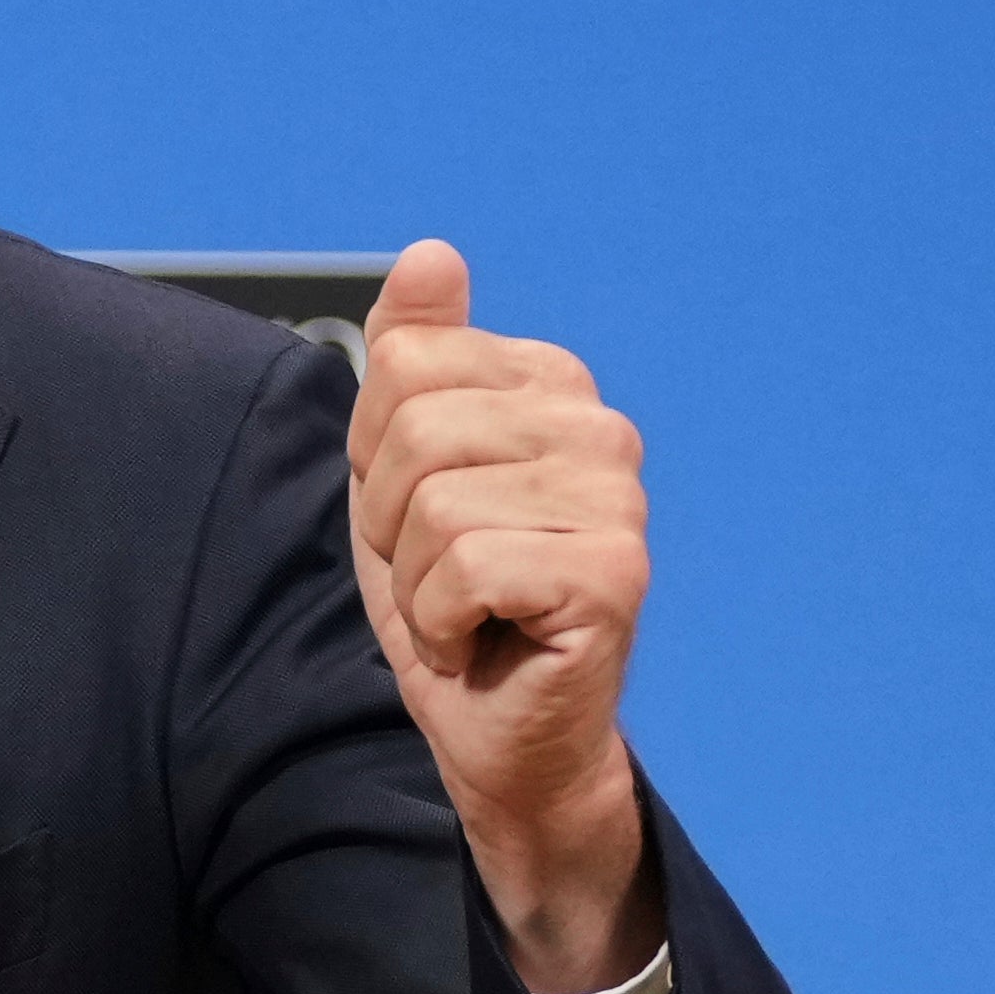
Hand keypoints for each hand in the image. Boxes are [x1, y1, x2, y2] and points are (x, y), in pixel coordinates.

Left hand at [341, 238, 656, 992]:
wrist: (501, 738)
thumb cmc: (453, 606)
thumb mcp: (398, 470)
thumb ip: (411, 356)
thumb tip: (433, 255)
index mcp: (553, 386)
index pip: (404, 366)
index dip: (376, 458)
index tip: (421, 518)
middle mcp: (601, 429)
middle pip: (414, 430)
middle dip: (392, 523)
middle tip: (442, 577)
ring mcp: (618, 500)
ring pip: (435, 505)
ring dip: (419, 583)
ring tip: (467, 611)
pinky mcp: (614, 574)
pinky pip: (465, 570)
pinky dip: (445, 623)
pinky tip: (489, 641)